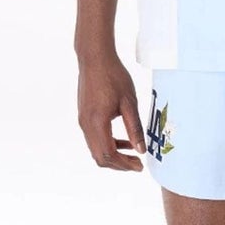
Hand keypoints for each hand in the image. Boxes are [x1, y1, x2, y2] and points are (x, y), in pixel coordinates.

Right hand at [77, 51, 146, 171]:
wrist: (95, 58)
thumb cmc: (113, 76)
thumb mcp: (129, 103)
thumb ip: (135, 128)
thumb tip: (141, 150)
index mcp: (97, 123)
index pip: (108, 155)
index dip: (124, 164)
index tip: (139, 166)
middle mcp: (86, 125)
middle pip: (99, 157)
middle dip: (119, 164)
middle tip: (137, 164)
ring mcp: (82, 121)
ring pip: (96, 149)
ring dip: (114, 154)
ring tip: (133, 154)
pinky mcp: (84, 116)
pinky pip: (94, 138)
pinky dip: (108, 144)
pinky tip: (123, 140)